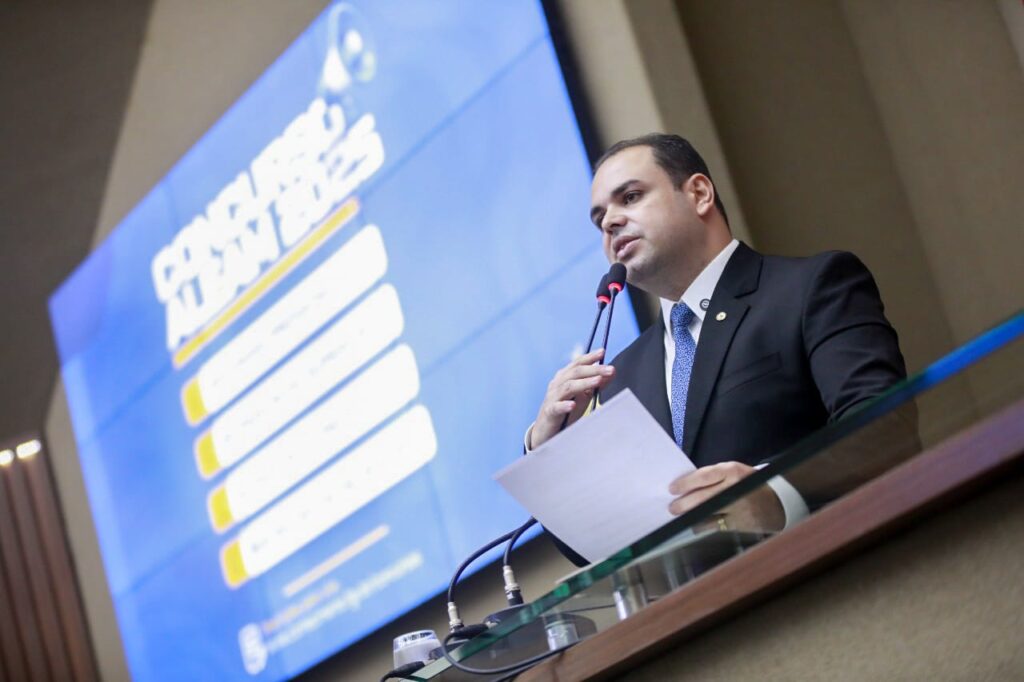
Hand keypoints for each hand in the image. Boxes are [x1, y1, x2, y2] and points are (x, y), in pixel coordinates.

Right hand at [530, 349, 614, 447]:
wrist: (546, 432)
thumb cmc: (566, 412)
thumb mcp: (583, 396)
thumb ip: (596, 384)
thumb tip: (612, 373)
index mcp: (564, 378)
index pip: (577, 364)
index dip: (590, 357)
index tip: (602, 352)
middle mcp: (557, 385)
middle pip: (575, 372)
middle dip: (594, 369)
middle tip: (610, 369)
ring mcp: (552, 398)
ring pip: (568, 387)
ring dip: (584, 383)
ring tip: (598, 381)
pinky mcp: (549, 413)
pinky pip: (556, 407)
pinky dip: (565, 405)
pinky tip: (573, 405)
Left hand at [667, 462, 784, 532]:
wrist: (778, 504)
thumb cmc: (750, 485)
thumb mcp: (736, 473)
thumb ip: (715, 477)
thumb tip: (686, 485)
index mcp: (733, 471)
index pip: (704, 476)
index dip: (686, 483)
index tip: (672, 489)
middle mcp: (735, 488)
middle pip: (703, 497)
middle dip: (684, 504)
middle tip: (672, 507)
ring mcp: (738, 508)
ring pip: (706, 513)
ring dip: (690, 516)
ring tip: (679, 516)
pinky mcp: (739, 524)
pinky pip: (714, 525)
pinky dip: (702, 525)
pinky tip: (694, 524)